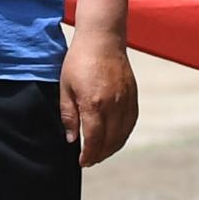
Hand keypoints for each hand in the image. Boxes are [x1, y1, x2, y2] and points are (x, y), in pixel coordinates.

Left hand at [61, 26, 138, 166]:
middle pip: (110, 141)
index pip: (94, 140)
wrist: (102, 38)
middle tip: (90, 160)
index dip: (88, 155)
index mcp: (93, 104)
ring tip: (101, 152)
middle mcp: (113, 105)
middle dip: (100, 155)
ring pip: (123, 134)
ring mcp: (125, 100)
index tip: (82, 161)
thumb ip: (69, 116)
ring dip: (113, 147)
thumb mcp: (65, 88)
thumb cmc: (79, 61)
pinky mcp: (133, 95)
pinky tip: (115, 137)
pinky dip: (124, 134)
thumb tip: (72, 139)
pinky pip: (131, 122)